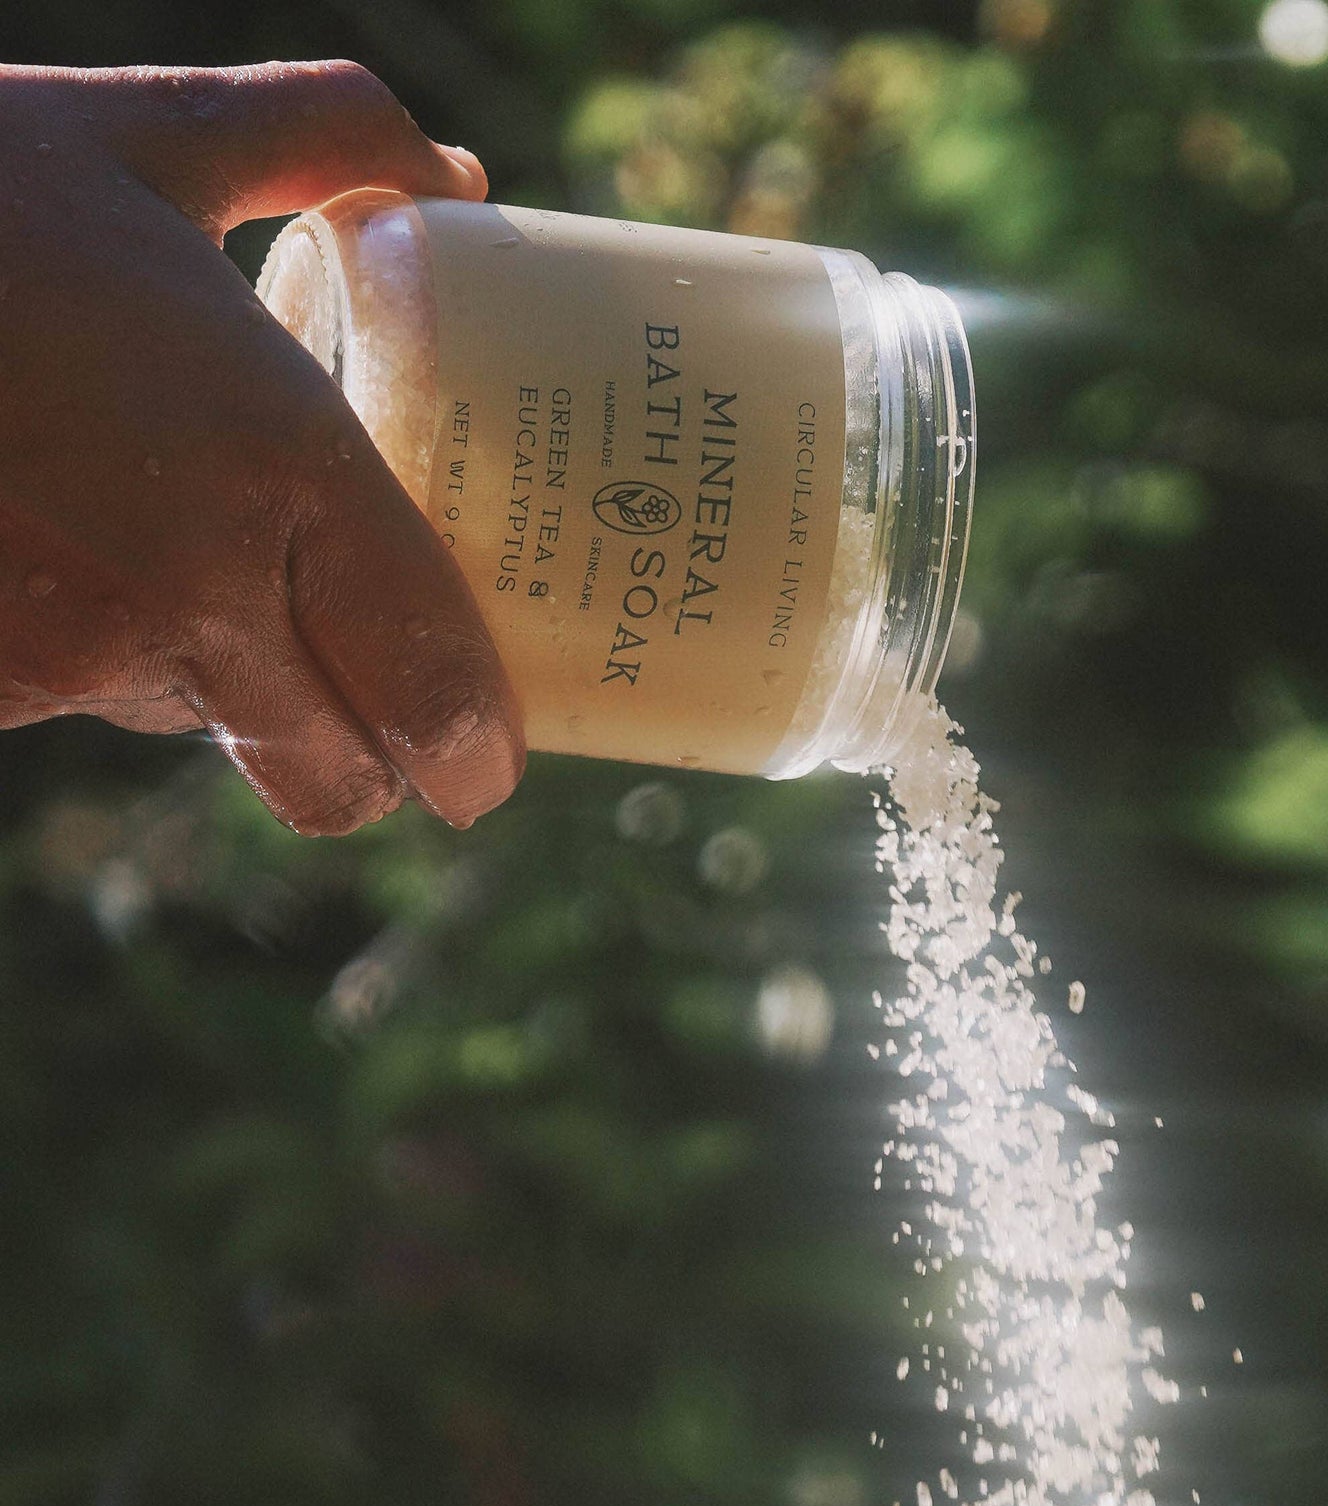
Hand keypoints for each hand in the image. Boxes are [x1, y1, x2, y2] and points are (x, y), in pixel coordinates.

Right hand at [0, 62, 521, 829]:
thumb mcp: (146, 134)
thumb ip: (320, 136)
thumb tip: (452, 172)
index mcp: (277, 464)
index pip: (428, 682)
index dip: (472, 751)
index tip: (482, 763)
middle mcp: (196, 587)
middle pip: (333, 776)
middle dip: (370, 767)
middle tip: (386, 728)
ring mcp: (81, 652)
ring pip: (207, 733)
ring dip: (230, 689)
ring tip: (194, 565)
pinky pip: (85, 702)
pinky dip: (103, 658)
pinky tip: (73, 549)